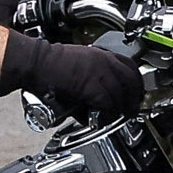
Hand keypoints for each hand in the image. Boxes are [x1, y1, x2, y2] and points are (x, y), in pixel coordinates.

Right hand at [1, 33, 142, 121]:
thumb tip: (95, 96)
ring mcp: (99, 72)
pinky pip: (108, 104)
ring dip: (122, 108)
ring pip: (122, 94)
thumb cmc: (48, 63)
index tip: (136, 91)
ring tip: (118, 117)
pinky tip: (104, 118)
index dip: (135, 80)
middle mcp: (103, 61)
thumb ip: (91, 77)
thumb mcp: (77, 63)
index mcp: (100, 54)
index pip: (129, 64)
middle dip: (134, 96)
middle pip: (132, 79)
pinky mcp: (91, 86)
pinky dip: (108, 113)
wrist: (36, 62)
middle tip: (132, 108)